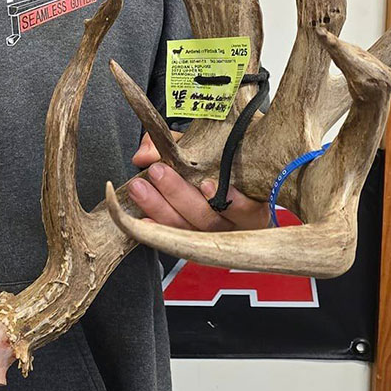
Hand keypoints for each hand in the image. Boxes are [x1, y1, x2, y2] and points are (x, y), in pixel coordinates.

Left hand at [126, 135, 271, 232]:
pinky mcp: (190, 245)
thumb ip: (179, 145)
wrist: (210, 178)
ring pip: (187, 229)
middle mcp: (234, 227)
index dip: (231, 200)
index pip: (247, 208)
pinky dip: (155, 226)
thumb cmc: (215, 166)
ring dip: (159, 207)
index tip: (207, 184)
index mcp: (251, 205)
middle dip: (179, 194)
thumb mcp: (204, 150)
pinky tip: (141, 218)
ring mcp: (211, 239)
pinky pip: (171, 239)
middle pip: (209, 218)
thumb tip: (146, 155)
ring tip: (139, 187)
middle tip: (158, 171)